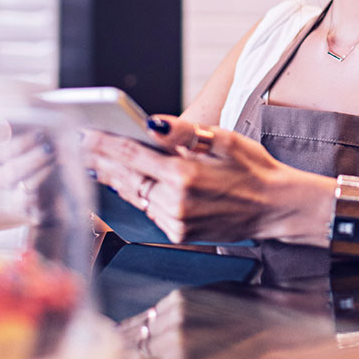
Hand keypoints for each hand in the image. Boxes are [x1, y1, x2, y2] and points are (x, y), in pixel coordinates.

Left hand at [83, 117, 331, 245]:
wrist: (276, 206)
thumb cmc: (254, 168)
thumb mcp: (225, 140)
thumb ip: (185, 132)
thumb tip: (153, 123)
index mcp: (185, 176)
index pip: (133, 156)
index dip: (105, 144)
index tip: (86, 133)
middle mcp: (176, 203)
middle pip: (128, 178)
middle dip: (103, 160)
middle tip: (82, 146)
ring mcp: (176, 223)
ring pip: (136, 196)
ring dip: (117, 178)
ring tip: (98, 162)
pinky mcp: (180, 234)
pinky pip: (150, 210)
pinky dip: (138, 194)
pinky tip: (129, 182)